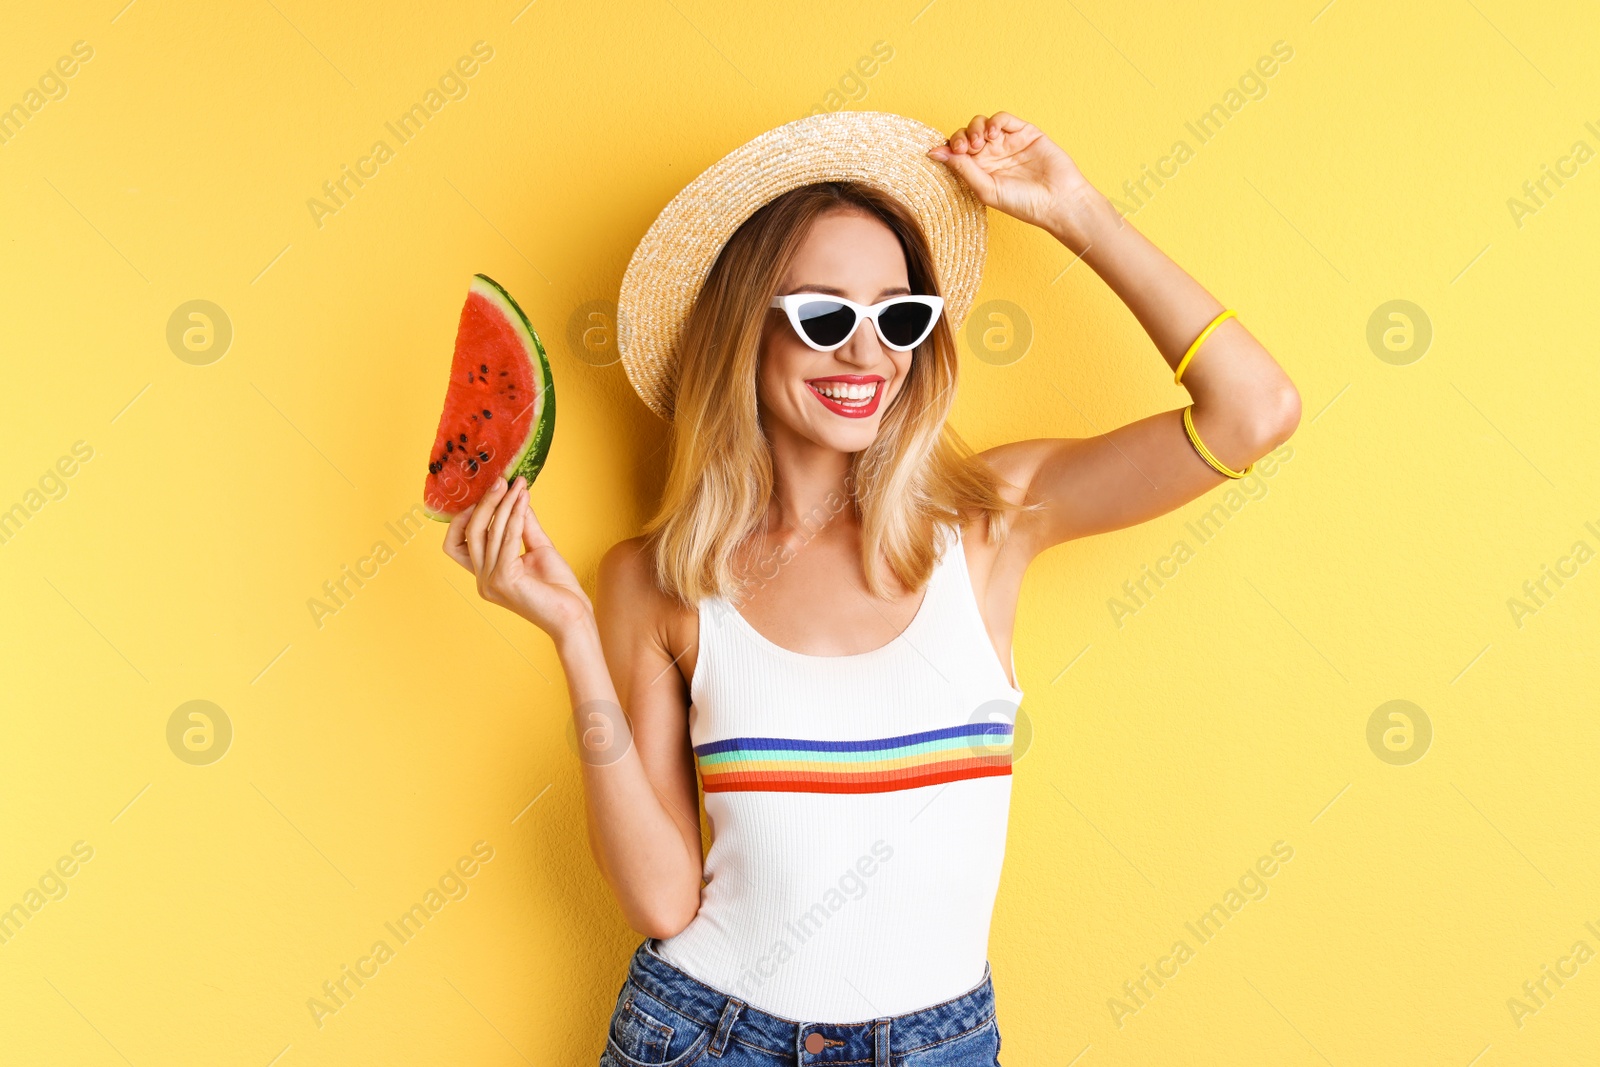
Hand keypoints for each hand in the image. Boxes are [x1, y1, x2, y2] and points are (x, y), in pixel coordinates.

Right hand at [443, 477, 593, 639]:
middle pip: (469, 532)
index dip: (464, 517)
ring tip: (518, 486)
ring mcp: (490, 582)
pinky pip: (506, 540)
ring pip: (488, 532)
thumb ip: (524, 525)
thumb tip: (517, 497)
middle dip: (485, 503)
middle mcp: (482, 580)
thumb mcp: (537, 549)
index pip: (457, 543)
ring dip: (504, 505)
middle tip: (501, 481)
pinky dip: (515, 517)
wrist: (573, 617)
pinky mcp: (505, 581)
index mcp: (484, 575)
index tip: (485, 493)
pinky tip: (524, 502)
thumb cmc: (557, 588)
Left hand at [928, 112, 1106, 251]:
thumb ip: (961, 168)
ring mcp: (1008, 143)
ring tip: (980, 143)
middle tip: (966, 148)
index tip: (940, 151)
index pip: (956, 152)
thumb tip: (934, 152)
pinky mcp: (1024, 132)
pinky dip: (994, 122)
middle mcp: (992, 156)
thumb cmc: (1023, 203)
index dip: (948, 148)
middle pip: (966, 135)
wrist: (1057, 200)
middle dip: (961, 137)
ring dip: (975, 128)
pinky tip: (994, 135)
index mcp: (980, 171)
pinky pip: (1003, 118)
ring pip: (982, 124)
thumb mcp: (985, 188)